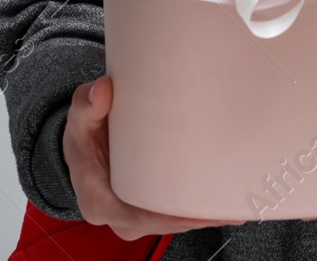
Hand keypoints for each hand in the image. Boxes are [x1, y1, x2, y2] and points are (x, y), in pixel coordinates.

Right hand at [62, 75, 243, 240]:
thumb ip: (88, 103)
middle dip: (196, 219)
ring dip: (202, 217)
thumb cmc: (84, 133)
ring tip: (237, 206)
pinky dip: (197, 212)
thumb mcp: (80, 116)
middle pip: (161, 224)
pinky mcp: (146, 210)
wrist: (83, 143)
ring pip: (171, 223)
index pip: (136, 218)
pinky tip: (224, 205)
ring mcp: (133, 217)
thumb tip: (103, 91)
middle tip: (231, 208)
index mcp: (98, 200)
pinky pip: (173, 216)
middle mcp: (117, 215)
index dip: (169, 219)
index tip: (198, 214)